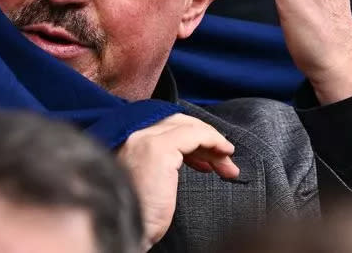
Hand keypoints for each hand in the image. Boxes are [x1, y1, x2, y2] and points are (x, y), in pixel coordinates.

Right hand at [116, 113, 238, 248]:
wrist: (123, 231)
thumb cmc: (139, 212)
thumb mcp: (150, 179)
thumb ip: (162, 161)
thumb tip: (193, 155)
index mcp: (126, 138)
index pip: (165, 124)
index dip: (190, 136)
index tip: (207, 156)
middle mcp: (133, 133)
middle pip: (177, 122)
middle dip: (204, 138)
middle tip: (224, 159)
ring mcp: (144, 138)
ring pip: (188, 127)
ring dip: (213, 142)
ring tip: (228, 164)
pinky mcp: (158, 148)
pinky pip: (195, 135)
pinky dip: (214, 140)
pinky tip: (224, 154)